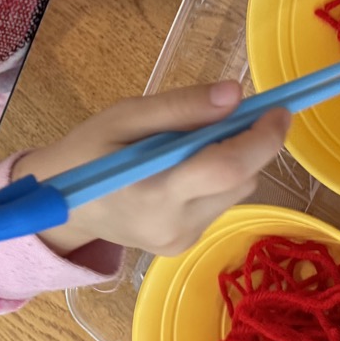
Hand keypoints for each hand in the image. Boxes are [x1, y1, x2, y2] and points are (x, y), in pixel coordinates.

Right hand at [13, 82, 289, 257]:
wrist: (61, 206)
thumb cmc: (88, 153)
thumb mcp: (124, 117)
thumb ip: (180, 107)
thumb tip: (236, 94)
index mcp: (153, 193)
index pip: (225, 169)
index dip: (261, 139)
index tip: (278, 110)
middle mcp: (174, 225)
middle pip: (240, 181)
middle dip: (248, 144)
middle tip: (227, 116)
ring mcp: (181, 241)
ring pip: (237, 192)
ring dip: (232, 162)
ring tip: (190, 147)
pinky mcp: (184, 246)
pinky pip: (221, 205)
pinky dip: (215, 181)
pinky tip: (182, 172)